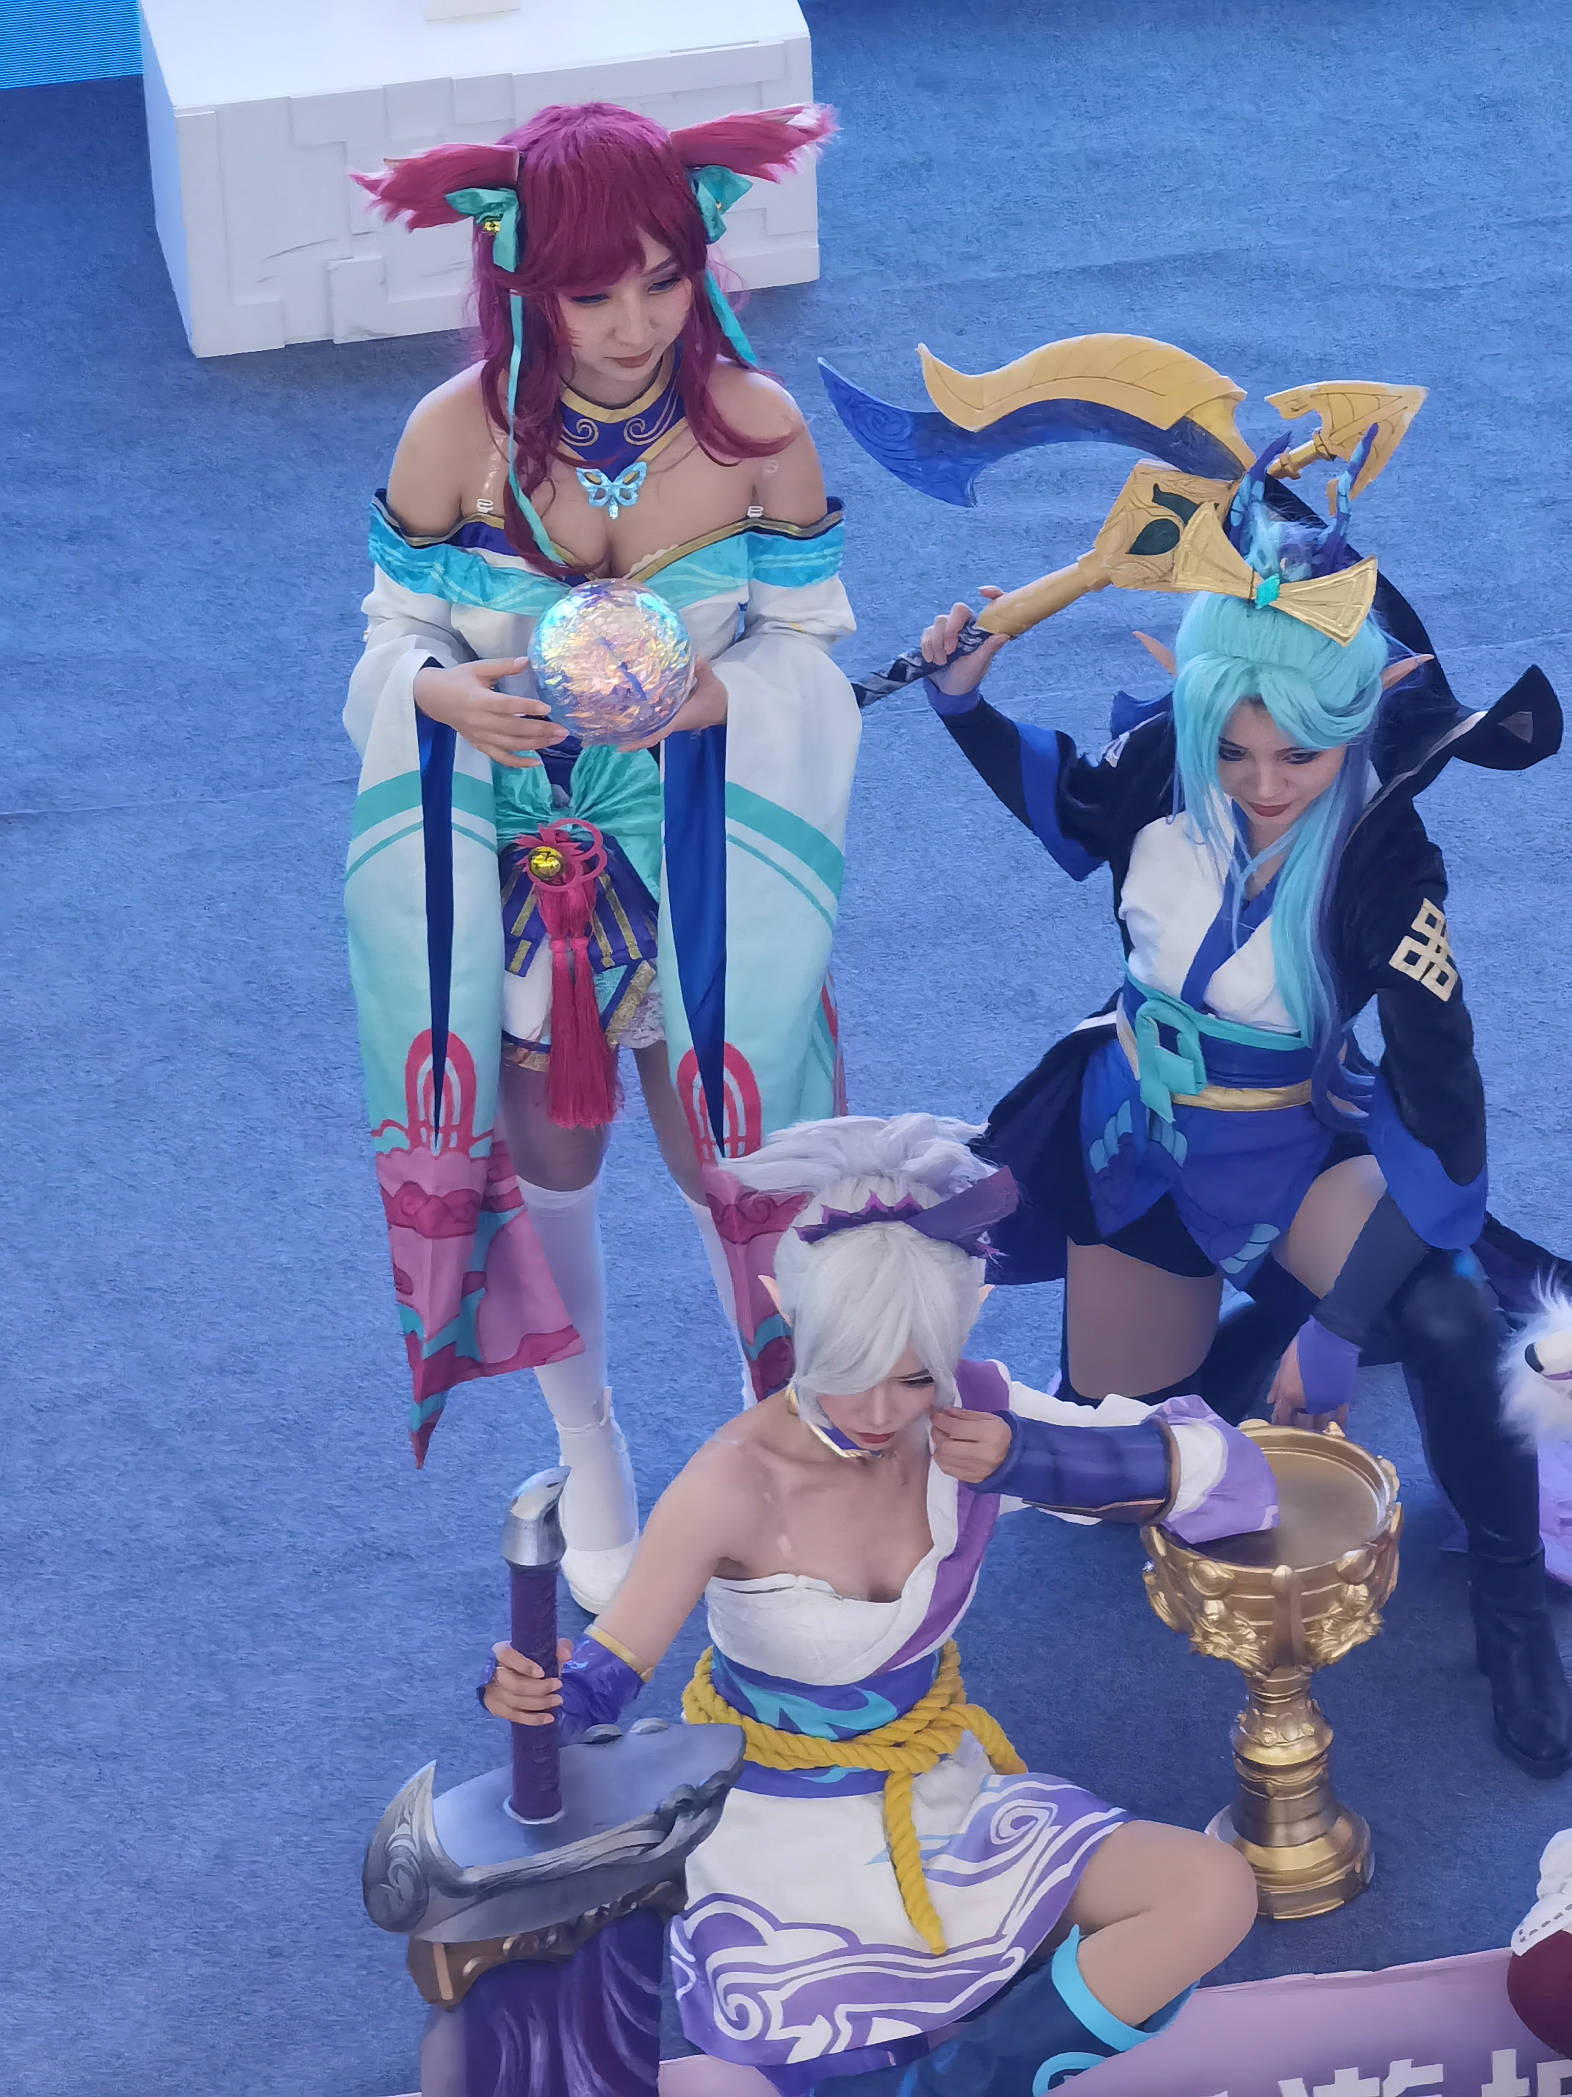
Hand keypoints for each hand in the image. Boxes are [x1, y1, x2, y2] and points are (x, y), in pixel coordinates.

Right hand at [414, 658, 566, 768]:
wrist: (433, 699)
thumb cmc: (458, 680)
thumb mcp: (478, 668)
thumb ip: (502, 666)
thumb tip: (526, 661)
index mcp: (480, 700)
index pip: (507, 706)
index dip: (527, 708)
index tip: (547, 708)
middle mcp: (481, 721)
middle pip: (513, 729)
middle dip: (540, 731)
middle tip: (562, 731)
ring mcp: (480, 736)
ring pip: (511, 745)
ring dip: (535, 745)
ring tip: (556, 740)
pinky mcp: (479, 745)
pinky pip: (500, 758)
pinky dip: (518, 763)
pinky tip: (536, 762)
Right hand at [482, 1637, 571, 1724]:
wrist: (514, 1673)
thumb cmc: (531, 1658)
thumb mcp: (545, 1649)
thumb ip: (559, 1647)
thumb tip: (565, 1655)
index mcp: (500, 1651)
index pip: (507, 1656)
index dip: (524, 1666)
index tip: (542, 1673)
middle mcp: (493, 1672)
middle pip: (513, 1684)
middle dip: (538, 1688)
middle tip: (559, 1685)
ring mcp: (492, 1692)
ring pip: (515, 1702)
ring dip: (539, 1703)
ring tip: (557, 1700)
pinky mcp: (496, 1708)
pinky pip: (514, 1716)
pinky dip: (532, 1719)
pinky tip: (549, 1718)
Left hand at [618, 657, 727, 750]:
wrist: (729, 708)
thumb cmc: (720, 700)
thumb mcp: (712, 683)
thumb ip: (702, 670)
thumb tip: (694, 657)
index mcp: (679, 719)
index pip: (656, 733)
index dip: (638, 741)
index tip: (621, 747)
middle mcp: (673, 723)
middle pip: (648, 733)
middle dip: (629, 735)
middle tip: (606, 733)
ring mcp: (673, 720)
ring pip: (651, 727)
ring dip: (635, 727)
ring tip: (613, 722)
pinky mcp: (675, 715)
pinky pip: (657, 719)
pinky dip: (644, 718)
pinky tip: (632, 710)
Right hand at [920, 587, 1010, 696]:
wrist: (949, 689)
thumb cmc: (969, 675)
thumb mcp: (980, 663)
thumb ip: (989, 648)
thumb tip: (1005, 635)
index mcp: (980, 627)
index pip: (989, 603)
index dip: (991, 592)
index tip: (982, 592)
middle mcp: (964, 624)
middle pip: (956, 610)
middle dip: (951, 630)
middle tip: (951, 651)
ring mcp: (947, 629)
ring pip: (939, 622)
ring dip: (937, 644)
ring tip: (941, 662)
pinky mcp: (932, 636)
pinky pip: (927, 633)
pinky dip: (927, 647)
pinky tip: (931, 660)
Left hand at [930, 1406, 1012, 1482]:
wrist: (1013, 1457)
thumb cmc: (1000, 1436)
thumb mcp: (987, 1418)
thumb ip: (964, 1415)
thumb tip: (944, 1413)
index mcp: (991, 1435)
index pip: (957, 1428)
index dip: (941, 1420)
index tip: (936, 1416)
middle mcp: (985, 1454)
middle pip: (947, 1446)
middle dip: (937, 1434)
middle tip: (937, 1427)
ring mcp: (978, 1469)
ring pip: (944, 1459)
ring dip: (938, 1447)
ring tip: (942, 1439)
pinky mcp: (972, 1479)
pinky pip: (947, 1469)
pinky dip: (943, 1459)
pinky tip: (947, 1452)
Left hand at [1267, 1338, 1347, 1434]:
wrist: (1331, 1338)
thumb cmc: (1304, 1347)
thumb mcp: (1283, 1362)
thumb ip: (1276, 1385)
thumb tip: (1270, 1401)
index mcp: (1288, 1395)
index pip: (1280, 1419)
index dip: (1279, 1426)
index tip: (1278, 1431)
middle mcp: (1306, 1405)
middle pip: (1299, 1426)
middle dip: (1296, 1431)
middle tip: (1295, 1435)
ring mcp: (1325, 1405)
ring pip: (1318, 1427)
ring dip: (1314, 1433)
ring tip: (1312, 1437)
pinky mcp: (1342, 1401)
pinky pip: (1338, 1421)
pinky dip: (1334, 1428)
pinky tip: (1332, 1432)